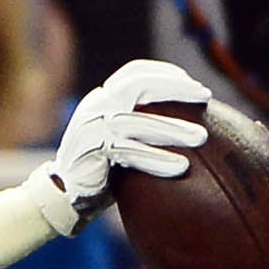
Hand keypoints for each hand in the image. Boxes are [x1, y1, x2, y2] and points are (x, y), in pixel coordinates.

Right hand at [27, 58, 208, 233]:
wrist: (62, 196)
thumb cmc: (101, 169)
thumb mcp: (119, 138)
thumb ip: (141, 123)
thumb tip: (190, 118)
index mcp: (101, 98)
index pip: (134, 73)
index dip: (165, 72)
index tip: (193, 83)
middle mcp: (95, 106)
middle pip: (138, 86)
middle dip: (175, 88)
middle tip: (205, 96)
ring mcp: (92, 128)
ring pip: (138, 122)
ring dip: (173, 129)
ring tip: (202, 138)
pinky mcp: (93, 152)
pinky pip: (130, 153)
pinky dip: (157, 160)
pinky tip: (181, 168)